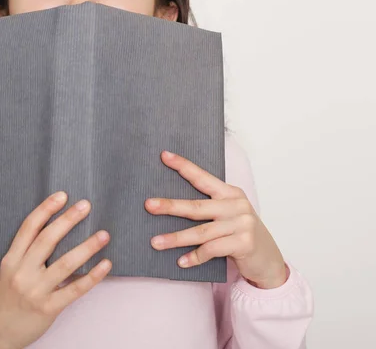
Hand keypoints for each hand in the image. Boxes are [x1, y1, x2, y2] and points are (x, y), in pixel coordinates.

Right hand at [0, 192, 111, 348]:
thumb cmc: (5, 297)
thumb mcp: (8, 269)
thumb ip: (25, 251)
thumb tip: (54, 227)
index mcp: (12, 259)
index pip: (29, 228)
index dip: (46, 209)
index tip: (62, 195)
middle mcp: (22, 272)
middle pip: (47, 240)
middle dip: (68, 220)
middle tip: (86, 206)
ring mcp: (36, 291)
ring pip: (65, 264)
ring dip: (87, 247)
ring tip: (103, 234)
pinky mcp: (48, 308)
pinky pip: (74, 290)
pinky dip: (92, 276)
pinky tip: (105, 264)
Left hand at [144, 151, 287, 288]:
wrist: (268, 260)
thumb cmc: (240, 233)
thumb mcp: (229, 214)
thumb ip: (209, 207)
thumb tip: (170, 205)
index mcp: (230, 192)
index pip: (202, 177)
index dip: (183, 166)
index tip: (164, 156)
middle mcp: (236, 205)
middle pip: (196, 206)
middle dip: (170, 206)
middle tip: (149, 205)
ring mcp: (242, 224)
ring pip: (201, 232)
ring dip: (176, 238)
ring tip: (155, 242)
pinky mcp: (244, 244)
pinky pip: (211, 250)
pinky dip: (194, 257)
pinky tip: (181, 262)